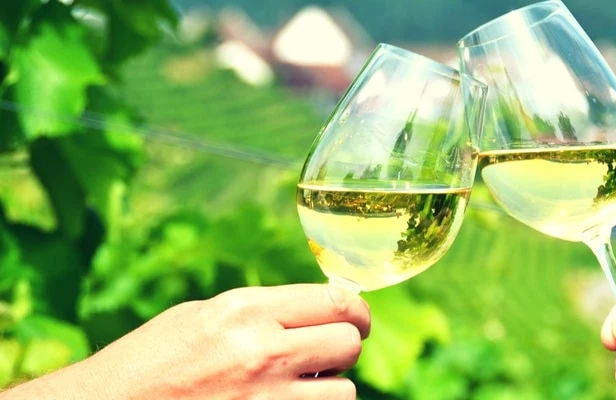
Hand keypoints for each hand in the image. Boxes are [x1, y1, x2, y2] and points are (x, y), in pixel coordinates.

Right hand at [2, 284, 370, 399]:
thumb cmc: (151, 361)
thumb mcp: (203, 316)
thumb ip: (263, 310)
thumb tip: (318, 308)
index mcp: (246, 311)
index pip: (335, 300)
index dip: (356, 310)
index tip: (356, 317)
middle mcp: (262, 351)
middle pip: (349, 343)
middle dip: (344, 346)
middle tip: (328, 352)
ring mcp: (266, 399)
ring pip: (344, 391)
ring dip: (329, 388)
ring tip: (298, 385)